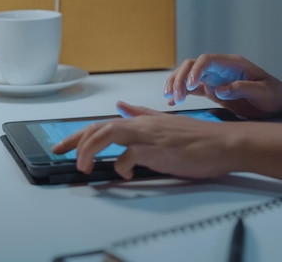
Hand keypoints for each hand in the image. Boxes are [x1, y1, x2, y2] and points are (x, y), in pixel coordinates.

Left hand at [52, 101, 235, 178]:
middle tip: (58, 152)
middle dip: (74, 140)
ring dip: (89, 151)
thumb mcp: (165, 122)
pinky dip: (121, 168)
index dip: (79, 134)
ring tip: (82, 167)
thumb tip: (122, 107)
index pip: (103, 124)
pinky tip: (126, 174)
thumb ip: (142, 114)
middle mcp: (141, 125)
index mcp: (142, 120)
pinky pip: (127, 158)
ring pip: (106, 135)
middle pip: (98, 127)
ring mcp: (147, 136)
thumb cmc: (199, 138)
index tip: (63, 144)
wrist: (223, 143)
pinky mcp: (155, 150)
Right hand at [163, 54, 281, 118]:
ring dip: (176, 84)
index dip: (195, 70)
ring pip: (188, 76)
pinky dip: (181, 94)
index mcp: (232, 64)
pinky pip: (193, 90)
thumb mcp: (263, 92)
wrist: (279, 104)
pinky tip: (171, 103)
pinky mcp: (213, 91)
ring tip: (170, 98)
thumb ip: (242, 89)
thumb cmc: (274, 96)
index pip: (207, 60)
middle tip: (176, 96)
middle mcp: (220, 69)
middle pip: (192, 66)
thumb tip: (219, 90)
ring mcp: (215, 79)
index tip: (189, 85)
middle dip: (180, 78)